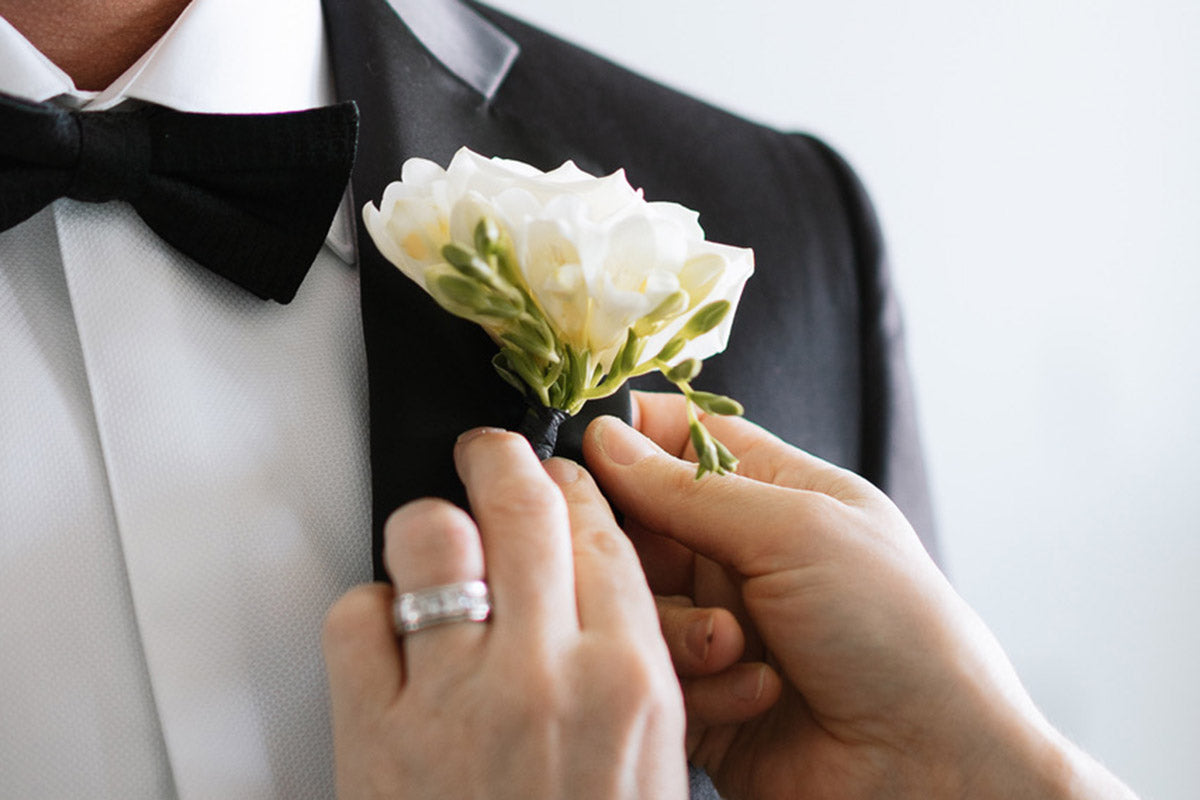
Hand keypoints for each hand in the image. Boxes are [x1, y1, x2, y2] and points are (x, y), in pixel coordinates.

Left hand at [322, 428, 686, 799]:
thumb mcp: (652, 760)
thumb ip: (631, 662)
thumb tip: (596, 580)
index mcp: (625, 678)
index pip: (596, 532)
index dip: (569, 490)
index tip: (555, 481)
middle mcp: (540, 672)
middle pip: (517, 506)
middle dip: (499, 459)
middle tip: (487, 454)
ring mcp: (452, 697)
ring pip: (428, 536)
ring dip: (430, 528)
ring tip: (434, 545)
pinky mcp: (373, 729)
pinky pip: (355, 614)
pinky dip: (367, 611)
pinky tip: (390, 635)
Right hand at [582, 392, 1138, 799]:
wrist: (930, 768)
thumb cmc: (897, 633)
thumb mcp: (796, 532)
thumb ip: (690, 488)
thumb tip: (607, 438)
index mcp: (777, 495)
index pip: (683, 440)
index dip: (633, 441)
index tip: (591, 454)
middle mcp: (742, 556)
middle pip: (642, 524)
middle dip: (647, 550)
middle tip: (664, 569)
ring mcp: (720, 626)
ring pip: (638, 602)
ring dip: (681, 628)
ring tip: (734, 649)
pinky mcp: (702, 695)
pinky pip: (652, 669)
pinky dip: (696, 683)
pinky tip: (752, 694)